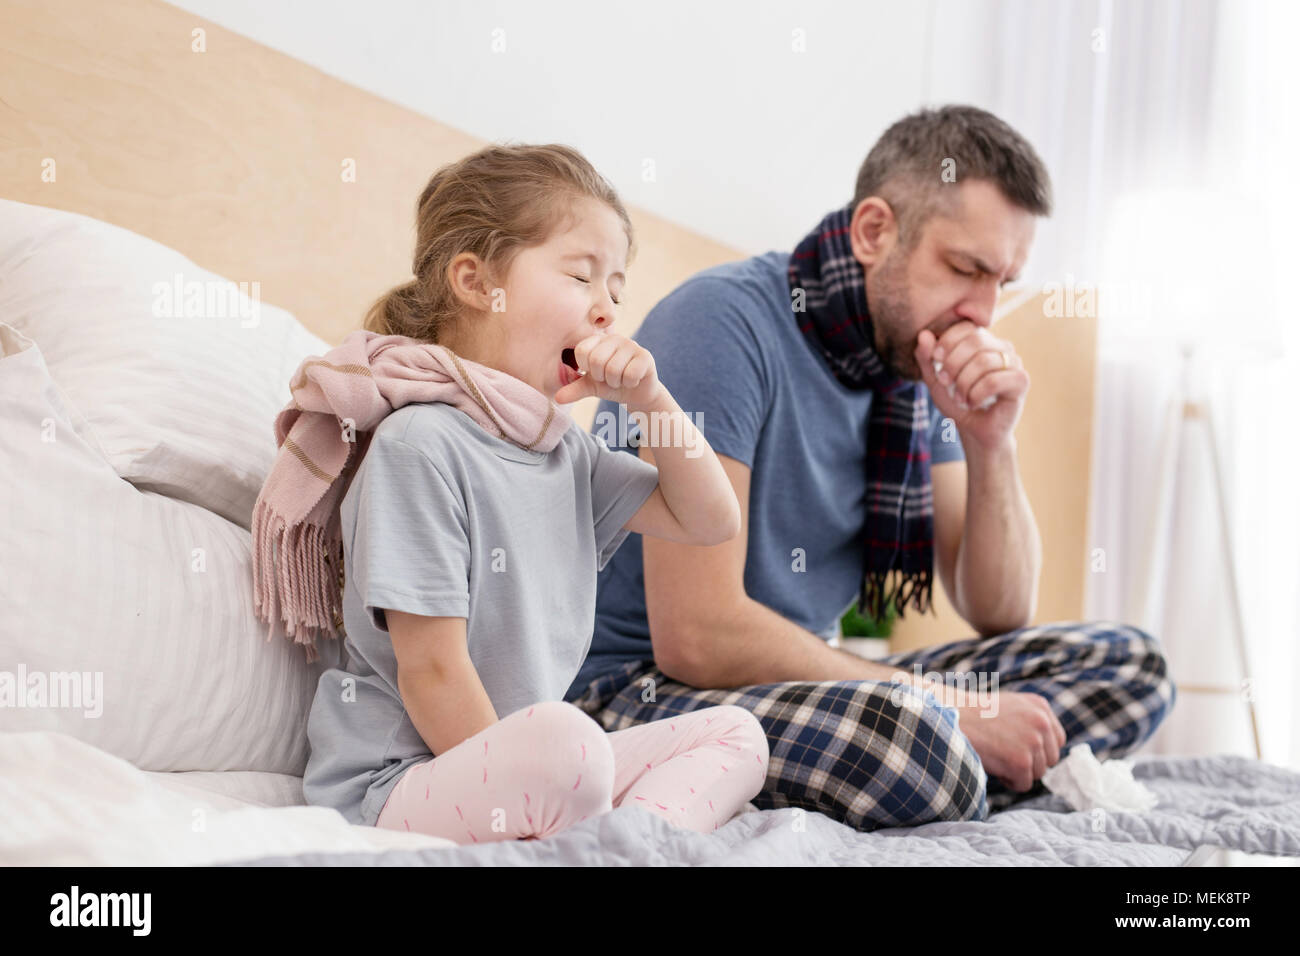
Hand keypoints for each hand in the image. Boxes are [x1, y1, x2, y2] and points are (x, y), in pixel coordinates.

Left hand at [553, 332, 663, 409]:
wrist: (637, 394)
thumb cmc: (611, 385)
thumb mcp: (591, 386)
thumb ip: (574, 389)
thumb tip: (557, 398)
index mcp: (597, 341)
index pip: (581, 351)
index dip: (587, 369)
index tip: (596, 373)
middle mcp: (614, 338)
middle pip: (596, 360)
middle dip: (602, 378)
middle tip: (609, 378)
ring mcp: (631, 345)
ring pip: (613, 369)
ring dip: (616, 383)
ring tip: (621, 379)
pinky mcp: (645, 356)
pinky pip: (630, 374)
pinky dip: (629, 383)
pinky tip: (633, 380)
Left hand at [915, 321, 1028, 449]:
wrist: (974, 430)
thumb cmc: (957, 401)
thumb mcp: (935, 379)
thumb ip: (926, 357)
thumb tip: (924, 334)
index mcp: (983, 340)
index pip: (967, 327)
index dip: (948, 341)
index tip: (936, 358)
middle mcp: (1001, 347)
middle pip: (975, 341)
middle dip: (953, 363)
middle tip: (944, 381)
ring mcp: (1014, 362)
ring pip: (984, 362)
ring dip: (963, 383)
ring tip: (958, 398)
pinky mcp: (1021, 380)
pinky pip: (994, 381)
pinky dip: (976, 394)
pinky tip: (972, 404)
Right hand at [954, 690, 1066, 792]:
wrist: (948, 716)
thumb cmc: (973, 715)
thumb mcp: (1010, 707)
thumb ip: (1031, 722)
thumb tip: (1047, 751)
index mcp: (1040, 706)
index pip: (1056, 740)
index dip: (1037, 750)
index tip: (1016, 748)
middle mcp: (1042, 722)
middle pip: (1049, 759)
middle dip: (1028, 762)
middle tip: (1001, 752)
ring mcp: (1033, 741)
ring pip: (1037, 774)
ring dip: (1017, 771)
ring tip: (995, 755)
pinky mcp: (1021, 761)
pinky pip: (1023, 784)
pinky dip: (1008, 781)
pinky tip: (992, 764)